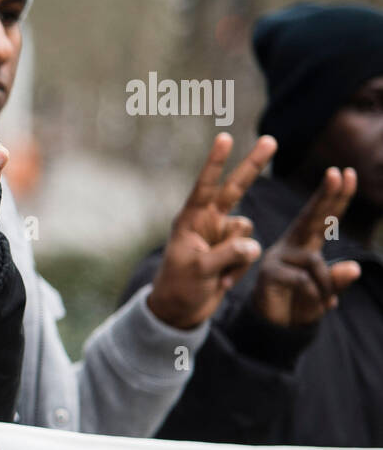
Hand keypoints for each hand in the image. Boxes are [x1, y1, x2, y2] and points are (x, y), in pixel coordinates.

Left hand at [147, 133, 275, 328]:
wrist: (180, 312)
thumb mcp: (199, 270)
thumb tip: (253, 244)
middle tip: (271, 140)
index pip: (205, 187)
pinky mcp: (233, 251)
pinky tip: (221, 281)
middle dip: (253, 166)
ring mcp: (222, 236)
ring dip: (236, 257)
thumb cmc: (179, 288)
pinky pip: (250, 253)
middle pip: (235, 189)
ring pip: (247, 234)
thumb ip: (226, 253)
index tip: (224, 137)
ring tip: (214, 274)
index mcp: (190, 220)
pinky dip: (239, 269)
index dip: (216, 163)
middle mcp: (207, 222)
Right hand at [250, 167, 360, 327]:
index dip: (336, 197)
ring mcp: (278, 257)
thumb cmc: (301, 305)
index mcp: (306, 245)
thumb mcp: (326, 292)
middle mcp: (291, 246)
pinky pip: (304, 280)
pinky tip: (317, 305)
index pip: (324, 218)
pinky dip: (316, 295)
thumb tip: (354, 268)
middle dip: (326, 196)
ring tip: (326, 302)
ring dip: (327, 285)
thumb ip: (338, 279)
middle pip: (312, 218)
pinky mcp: (269, 273)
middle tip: (338, 173)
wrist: (274, 329)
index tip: (347, 174)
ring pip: (315, 261)